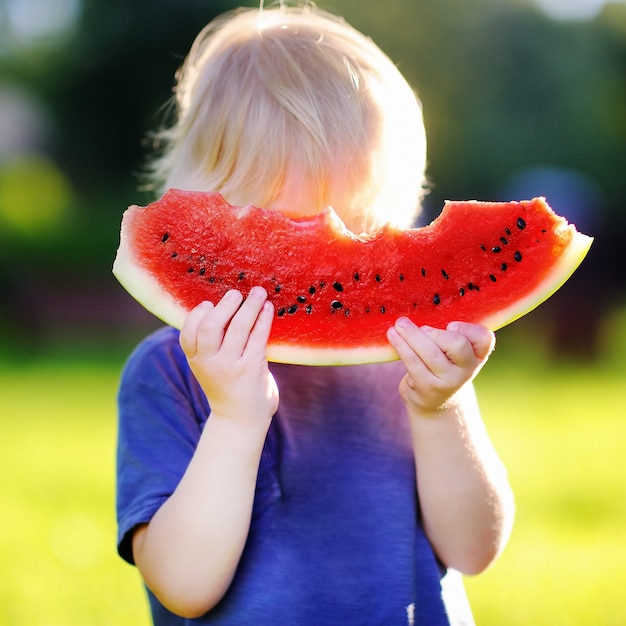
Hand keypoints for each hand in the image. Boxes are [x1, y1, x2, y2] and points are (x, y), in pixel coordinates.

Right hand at [179, 287, 278, 425]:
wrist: (241, 420)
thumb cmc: (227, 386)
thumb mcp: (208, 367)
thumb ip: (209, 344)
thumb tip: (223, 306)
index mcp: (196, 361)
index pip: (188, 333)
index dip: (197, 315)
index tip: (208, 303)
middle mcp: (210, 363)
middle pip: (211, 327)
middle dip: (225, 306)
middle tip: (236, 293)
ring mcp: (231, 367)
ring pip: (238, 328)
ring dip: (250, 306)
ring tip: (259, 292)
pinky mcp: (252, 369)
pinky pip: (258, 337)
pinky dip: (263, 319)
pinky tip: (269, 308)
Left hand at [387, 319, 494, 414]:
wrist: (436, 402)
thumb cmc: (444, 365)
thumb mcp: (455, 352)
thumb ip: (450, 334)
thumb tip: (422, 309)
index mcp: (478, 355)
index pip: (484, 338)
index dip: (468, 329)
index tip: (451, 325)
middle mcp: (467, 369)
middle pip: (457, 344)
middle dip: (436, 332)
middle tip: (421, 327)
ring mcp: (448, 381)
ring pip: (430, 352)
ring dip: (411, 334)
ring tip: (399, 323)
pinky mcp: (427, 387)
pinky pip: (412, 362)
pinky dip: (401, 345)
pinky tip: (392, 334)